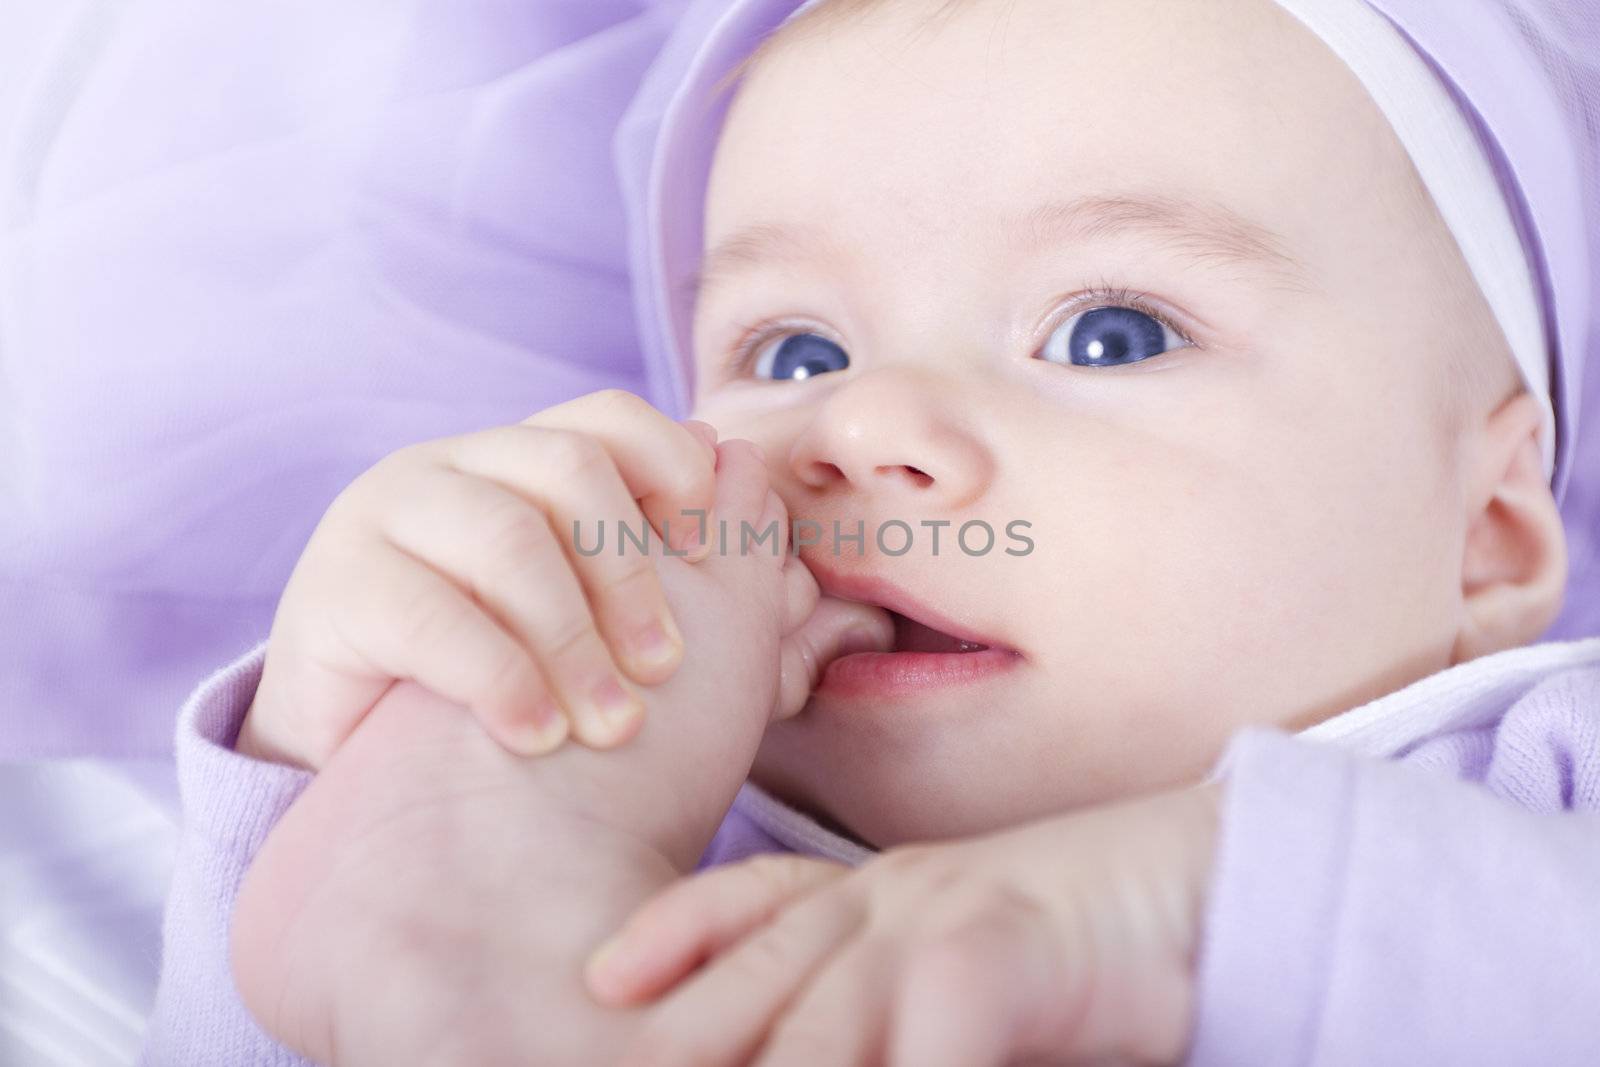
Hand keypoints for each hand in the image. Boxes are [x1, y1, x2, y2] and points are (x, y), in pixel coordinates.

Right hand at [238, 388, 721, 769]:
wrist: (371, 770)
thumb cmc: (514, 688)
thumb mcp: (596, 613)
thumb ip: (674, 550)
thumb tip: (743, 463)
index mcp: (519, 461)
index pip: (609, 418)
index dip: (674, 469)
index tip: (708, 556)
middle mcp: (450, 469)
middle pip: (568, 467)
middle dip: (631, 571)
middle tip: (665, 669)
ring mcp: (384, 519)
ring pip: (507, 536)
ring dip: (575, 640)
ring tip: (610, 725)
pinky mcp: (336, 590)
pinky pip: (431, 615)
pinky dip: (501, 679)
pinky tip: (537, 737)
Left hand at [584, 784, 1223, 1066]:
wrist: (1210, 888)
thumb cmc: (1087, 948)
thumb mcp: (958, 963)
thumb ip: (890, 1002)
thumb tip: (839, 1033)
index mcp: (877, 890)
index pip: (752, 903)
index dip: (674, 936)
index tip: (606, 977)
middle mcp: (890, 894)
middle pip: (758, 980)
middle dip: (691, 1045)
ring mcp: (939, 916)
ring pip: (816, 1028)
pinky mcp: (997, 953)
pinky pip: (925, 1040)